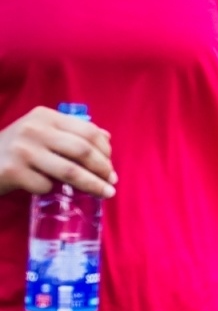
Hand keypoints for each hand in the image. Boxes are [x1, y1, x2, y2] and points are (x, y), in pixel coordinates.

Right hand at [0, 105, 116, 197]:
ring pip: (70, 171)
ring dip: (92, 185)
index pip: (88, 131)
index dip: (105, 151)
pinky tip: (52, 192)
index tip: (111, 167)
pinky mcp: (12, 171)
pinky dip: (53, 191)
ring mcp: (22, 150)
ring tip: (105, 193)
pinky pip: (46, 186)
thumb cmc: (15, 148)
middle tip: (112, 183)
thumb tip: (106, 137)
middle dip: (103, 169)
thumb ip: (70, 132)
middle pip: (83, 151)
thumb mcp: (40, 132)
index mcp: (45, 116)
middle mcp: (34, 129)